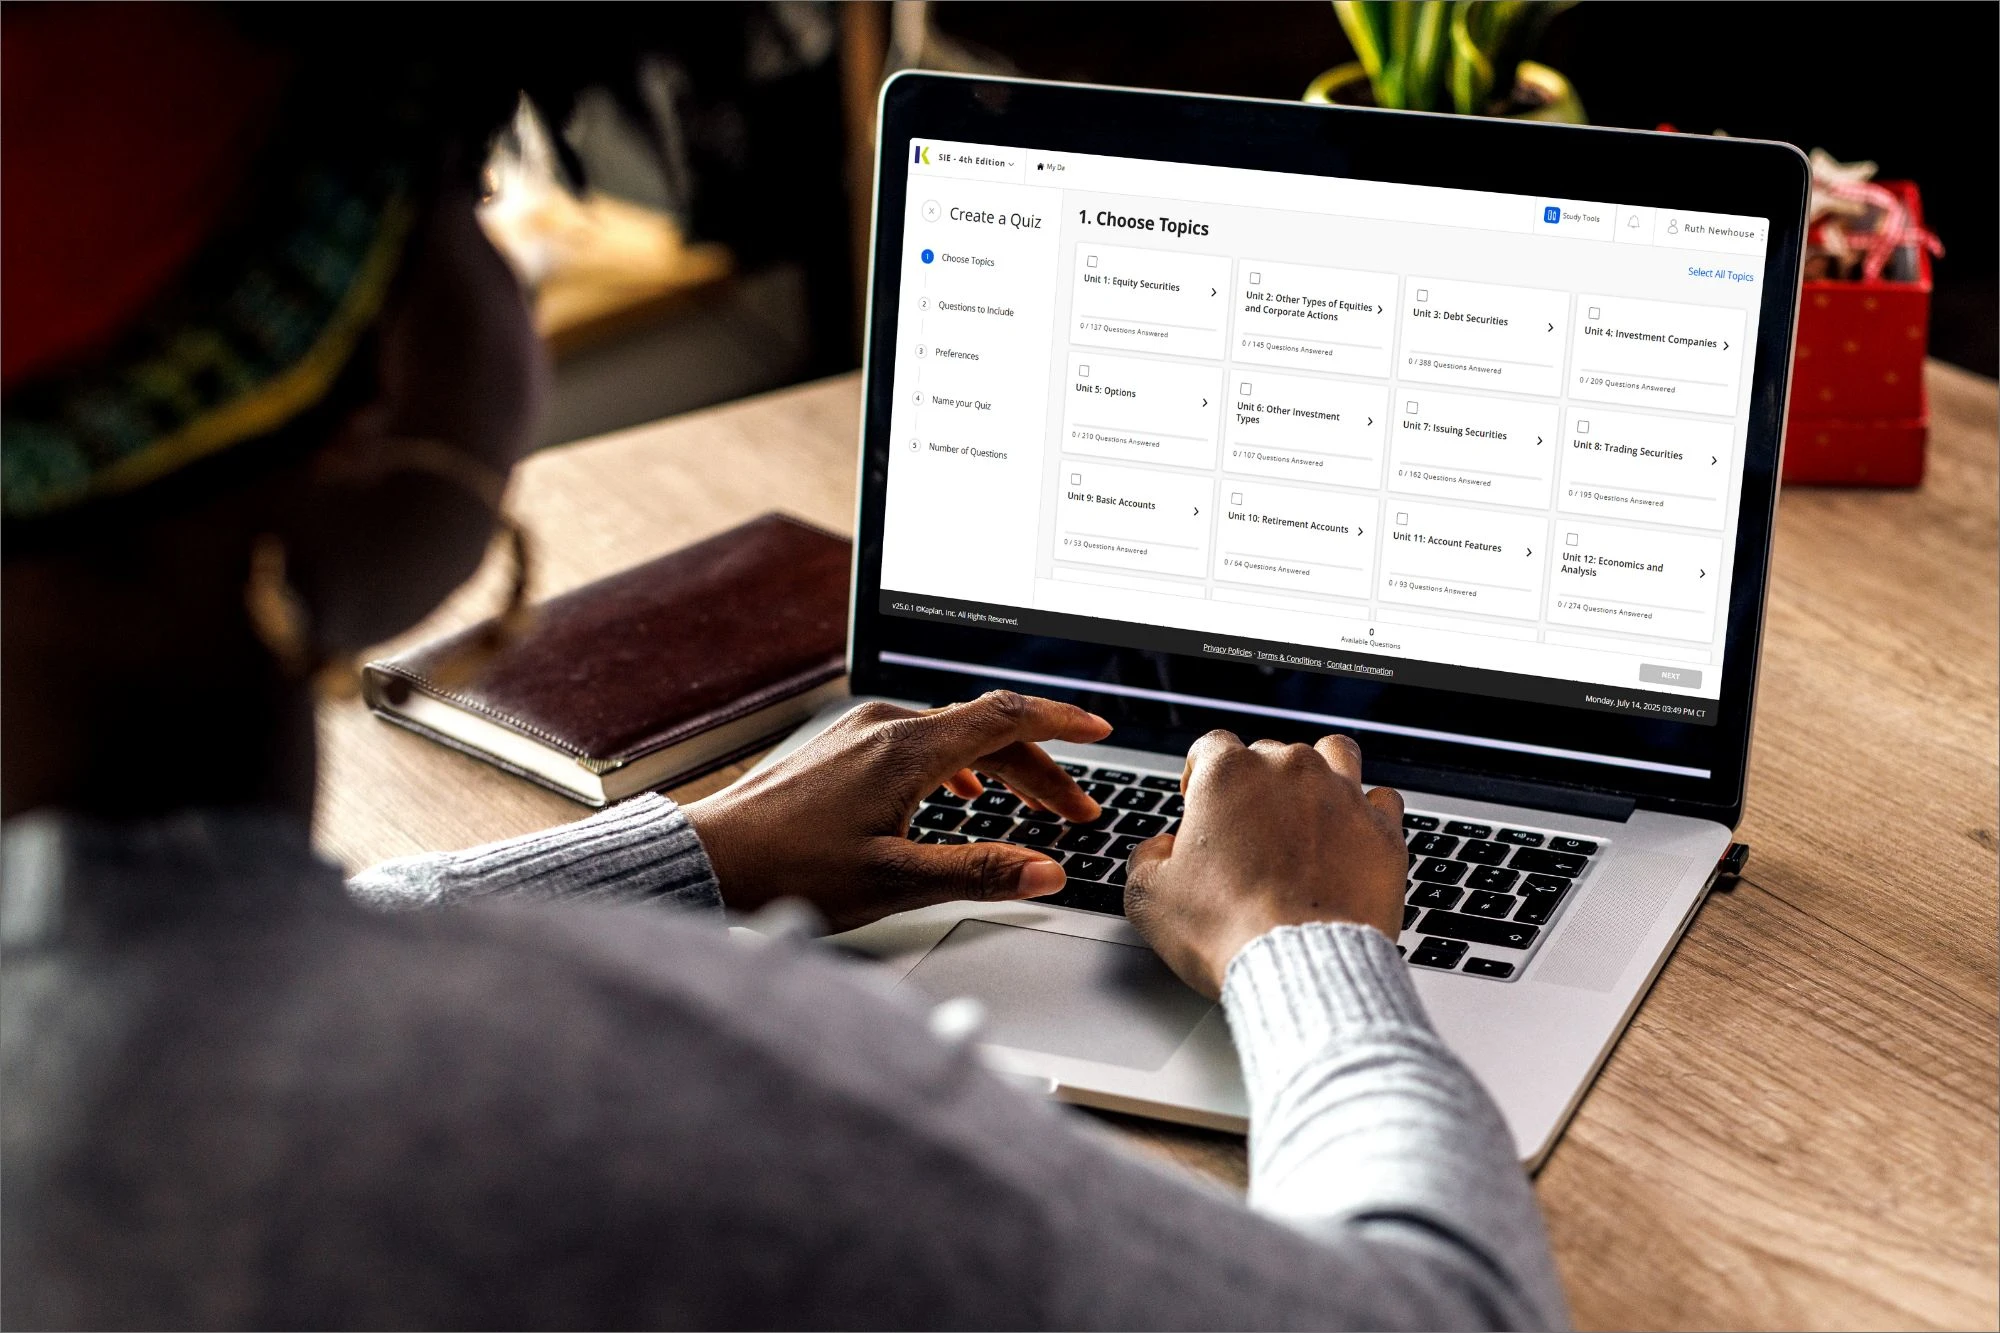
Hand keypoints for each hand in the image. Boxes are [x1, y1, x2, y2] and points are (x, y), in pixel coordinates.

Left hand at [684, 691, 1111, 930]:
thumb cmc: (788, 871)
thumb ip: (978, 872)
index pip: (1005, 716)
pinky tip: (959, 793)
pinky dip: (958, 765)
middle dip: (1040, 768)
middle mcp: (884, 727)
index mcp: (906, 749)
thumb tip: (1046, 872)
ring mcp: (859, 733)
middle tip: (1074, 812)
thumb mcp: (895, 881)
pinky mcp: (840, 749)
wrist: (708, 860)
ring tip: (1027, 808)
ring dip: (999, 769)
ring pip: (953, 737)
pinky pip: (918, 742)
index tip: (1101, 730)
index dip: (1062, 722)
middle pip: (986, 730)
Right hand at [1123, 731, 1405, 997]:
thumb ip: (1147, 857)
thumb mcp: (1149, 898)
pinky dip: (1368, 812)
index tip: (1199, 803)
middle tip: (1248, 830)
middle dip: (1256, 784)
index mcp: (1228, 775)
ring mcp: (1342, 795)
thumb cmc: (1225, 931)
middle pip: (1269, 753)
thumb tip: (1161, 849)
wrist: (1301, 965)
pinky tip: (1354, 835)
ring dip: (1318, 772)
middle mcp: (1289, 770)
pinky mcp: (1383, 830)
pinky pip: (1383, 799)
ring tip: (1307, 808)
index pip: (1210, 746)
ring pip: (1334, 754)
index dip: (1199, 774)